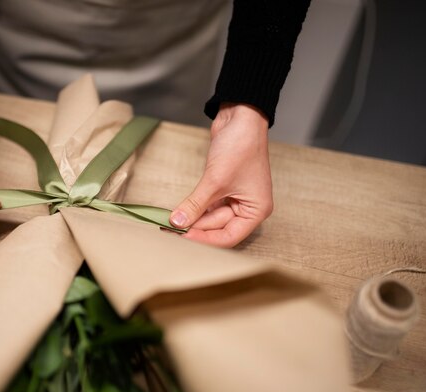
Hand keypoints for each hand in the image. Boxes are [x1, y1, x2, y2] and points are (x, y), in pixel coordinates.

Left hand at [170, 103, 272, 246]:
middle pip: (218, 228)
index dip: (204, 239)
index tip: (182, 238)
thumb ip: (195, 205)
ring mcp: (235, 198)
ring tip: (170, 222)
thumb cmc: (240, 147)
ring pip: (210, 217)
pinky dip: (194, 208)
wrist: (240, 117)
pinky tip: (179, 212)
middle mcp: (248, 207)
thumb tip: (177, 223)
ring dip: (192, 218)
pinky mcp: (223, 188)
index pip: (228, 237)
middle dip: (195, 228)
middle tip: (169, 229)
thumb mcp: (215, 180)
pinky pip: (207, 205)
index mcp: (256, 210)